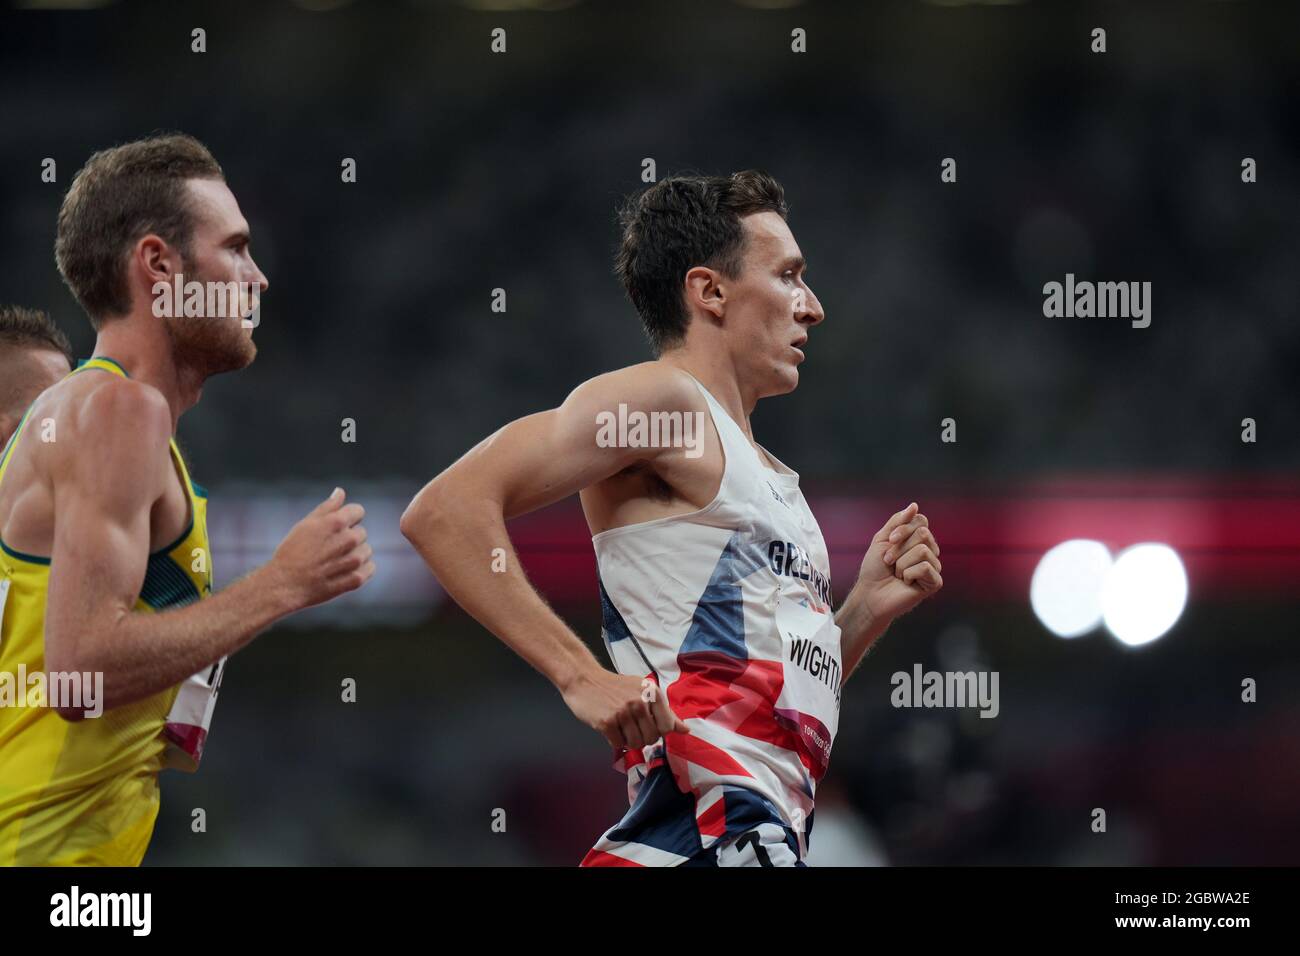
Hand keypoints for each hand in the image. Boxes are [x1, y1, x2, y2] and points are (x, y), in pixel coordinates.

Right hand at [266, 487, 374, 611]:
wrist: (285, 585)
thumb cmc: (292, 552)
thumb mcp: (306, 524)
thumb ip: (327, 507)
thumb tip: (340, 492)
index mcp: (337, 522)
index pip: (358, 511)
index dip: (347, 518)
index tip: (334, 529)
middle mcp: (349, 539)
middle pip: (361, 532)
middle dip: (349, 537)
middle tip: (328, 549)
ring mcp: (354, 560)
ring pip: (366, 551)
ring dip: (355, 554)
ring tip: (333, 562)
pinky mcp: (356, 579)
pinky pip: (370, 568)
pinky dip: (360, 570)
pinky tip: (343, 572)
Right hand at [562, 667, 689, 750]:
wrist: (584, 679)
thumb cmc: (615, 687)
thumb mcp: (643, 691)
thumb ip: (665, 711)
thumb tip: (685, 730)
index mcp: (652, 693)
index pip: (667, 727)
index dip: (658, 731)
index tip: (648, 724)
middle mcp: (639, 702)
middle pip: (651, 738)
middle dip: (642, 737)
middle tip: (631, 726)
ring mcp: (623, 712)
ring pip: (635, 744)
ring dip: (628, 740)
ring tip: (621, 726)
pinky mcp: (607, 722)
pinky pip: (618, 745)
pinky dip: (614, 740)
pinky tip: (609, 727)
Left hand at [853, 502, 942, 624]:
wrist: (870, 593)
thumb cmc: (874, 568)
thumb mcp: (882, 538)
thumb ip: (898, 521)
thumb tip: (914, 505)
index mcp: (917, 540)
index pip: (921, 521)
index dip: (903, 529)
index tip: (889, 540)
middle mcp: (929, 551)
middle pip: (923, 534)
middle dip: (899, 548)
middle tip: (889, 561)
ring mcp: (933, 566)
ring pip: (923, 550)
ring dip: (901, 563)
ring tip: (897, 574)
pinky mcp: (935, 582)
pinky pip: (926, 567)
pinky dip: (909, 574)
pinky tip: (906, 582)